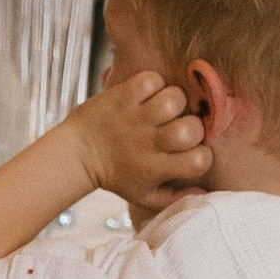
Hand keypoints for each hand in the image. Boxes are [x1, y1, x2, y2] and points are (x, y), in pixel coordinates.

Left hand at [77, 72, 208, 217]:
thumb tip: (204, 194)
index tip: (189, 151)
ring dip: (174, 100)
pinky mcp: (123, 96)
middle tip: (176, 127)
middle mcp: (148, 143)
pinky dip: (153, 83)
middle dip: (191, 126)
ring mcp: (135, 117)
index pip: (200, 160)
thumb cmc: (114, 175)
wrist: (76, 155)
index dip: (201, 154)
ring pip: (174, 99)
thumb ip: (175, 198)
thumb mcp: (143, 196)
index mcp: (156, 168)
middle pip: (191, 129)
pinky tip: (146, 94)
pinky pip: (151, 80)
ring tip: (162, 108)